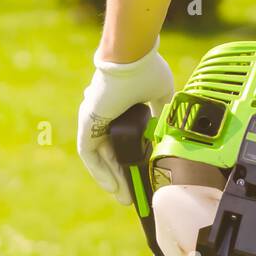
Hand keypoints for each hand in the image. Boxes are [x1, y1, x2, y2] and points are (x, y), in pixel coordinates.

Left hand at [77, 40, 173, 204]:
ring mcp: (93, 119)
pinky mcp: (87, 124)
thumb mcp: (160, 93)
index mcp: (120, 105)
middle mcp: (104, 114)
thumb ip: (161, 110)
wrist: (130, 57)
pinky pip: (91, 154)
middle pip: (112, 152)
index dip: (132, 156)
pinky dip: (100, 171)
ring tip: (125, 197)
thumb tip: (168, 126)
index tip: (144, 171)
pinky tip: (112, 186)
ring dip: (112, 178)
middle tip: (133, 194)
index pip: (123, 138)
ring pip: (102, 157)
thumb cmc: (145, 70)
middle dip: (123, 175)